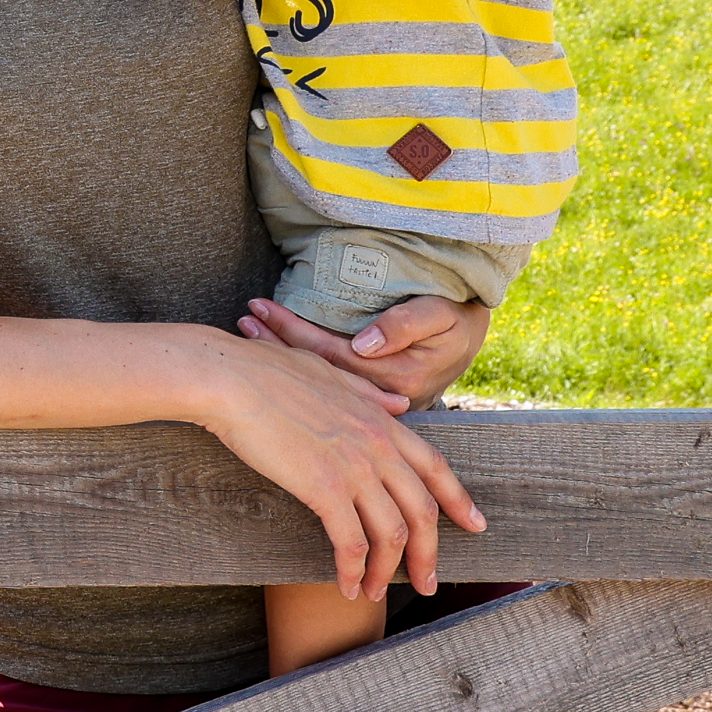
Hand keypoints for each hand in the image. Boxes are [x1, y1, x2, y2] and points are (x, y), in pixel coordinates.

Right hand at [193, 334, 485, 600]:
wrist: (227, 379)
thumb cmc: (264, 371)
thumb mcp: (328, 374)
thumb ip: (368, 395)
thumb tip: (400, 406)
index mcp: (379, 420)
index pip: (435, 466)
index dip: (459, 499)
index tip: (475, 524)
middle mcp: (377, 446)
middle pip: (423, 510)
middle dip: (430, 553)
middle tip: (428, 581)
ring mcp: (354, 468)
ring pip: (392, 533)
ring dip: (389, 571)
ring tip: (377, 592)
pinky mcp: (323, 488)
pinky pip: (351, 542)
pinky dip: (353, 570)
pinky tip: (347, 586)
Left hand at [240, 294, 491, 405]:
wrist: (468, 339)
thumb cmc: (454, 321)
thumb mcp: (439, 315)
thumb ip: (405, 325)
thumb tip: (364, 342)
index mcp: (396, 378)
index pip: (331, 355)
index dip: (293, 332)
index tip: (262, 308)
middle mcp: (380, 398)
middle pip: (315, 372)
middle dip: (275, 344)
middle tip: (243, 318)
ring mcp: (372, 403)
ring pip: (316, 381)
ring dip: (279, 354)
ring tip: (248, 329)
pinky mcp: (366, 400)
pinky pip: (324, 383)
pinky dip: (295, 363)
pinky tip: (271, 350)